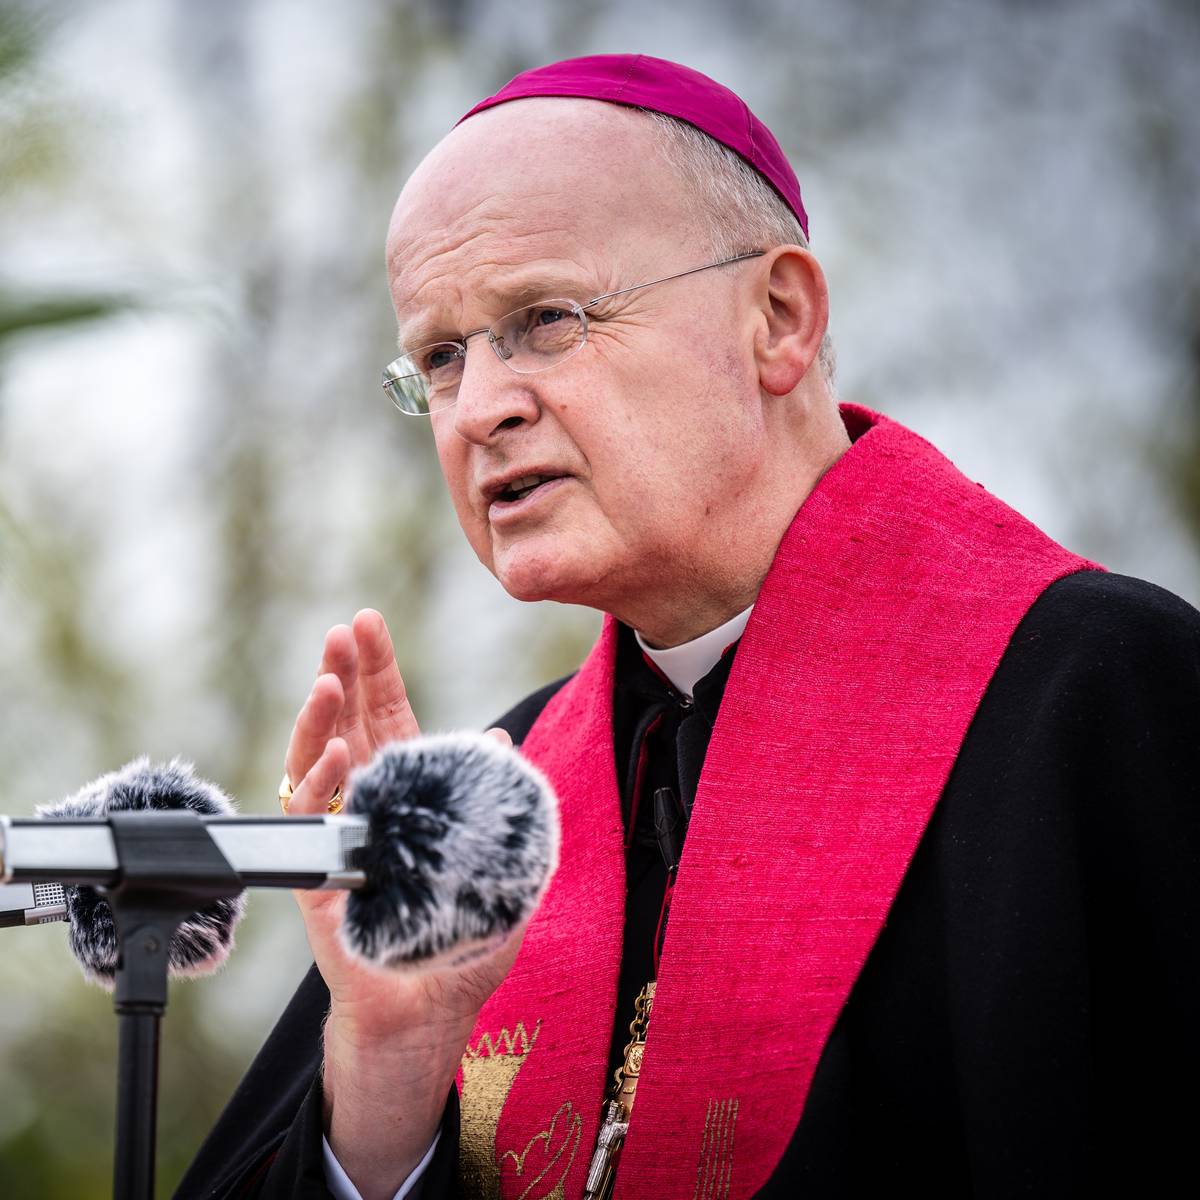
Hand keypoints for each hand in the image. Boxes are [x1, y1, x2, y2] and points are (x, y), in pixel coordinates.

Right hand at [282, 609, 519, 1198]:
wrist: (430, 1016)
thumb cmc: (460, 942)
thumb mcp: (496, 866)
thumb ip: (497, 805)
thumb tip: (504, 742)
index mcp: (402, 795)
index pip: (384, 719)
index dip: (376, 672)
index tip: (368, 621)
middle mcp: (362, 810)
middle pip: (344, 728)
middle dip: (340, 676)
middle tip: (341, 630)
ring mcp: (334, 844)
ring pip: (314, 768)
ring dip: (320, 721)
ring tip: (328, 677)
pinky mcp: (318, 886)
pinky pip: (312, 827)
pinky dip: (321, 788)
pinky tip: (334, 754)